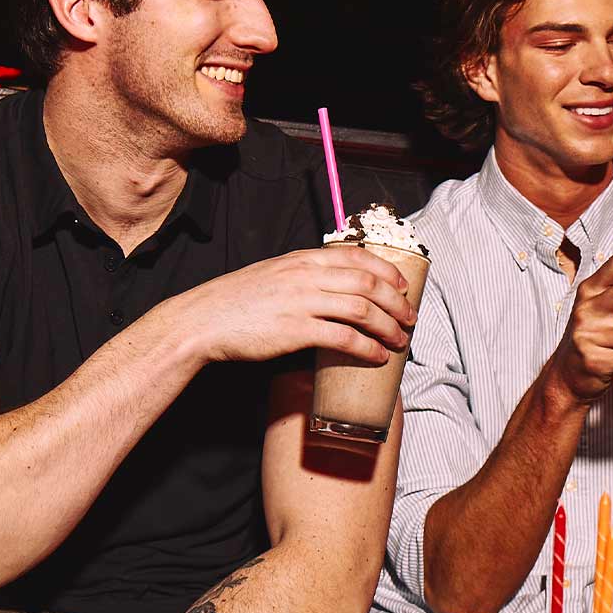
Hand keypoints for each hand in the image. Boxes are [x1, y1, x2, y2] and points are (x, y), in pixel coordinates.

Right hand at [165, 246, 417, 366]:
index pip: (357, 256)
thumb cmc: (234, 302)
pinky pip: (344, 338)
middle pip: (368, 282)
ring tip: (399, 340)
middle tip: (410, 318)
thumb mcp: (272, 275)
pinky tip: (376, 356)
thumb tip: (330, 290)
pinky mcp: (295, 331)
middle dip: (397, 302)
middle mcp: (305, 276)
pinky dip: (367, 348)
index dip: (387, 271)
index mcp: (301, 260)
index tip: (402, 285)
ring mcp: (302, 302)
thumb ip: (301, 277)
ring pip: (362, 309)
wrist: (202, 320)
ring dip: (388, 326)